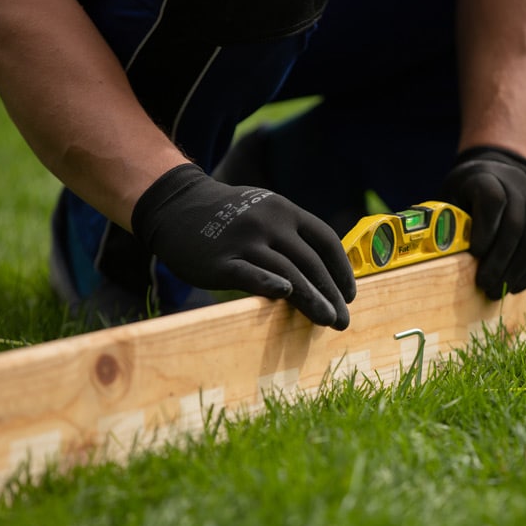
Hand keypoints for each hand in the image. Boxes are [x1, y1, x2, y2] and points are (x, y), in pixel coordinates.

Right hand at [131, 164, 355, 328]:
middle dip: (331, 293)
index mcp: (285, 210)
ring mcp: (245, 240)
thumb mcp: (263, 210)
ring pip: (288, 273)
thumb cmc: (225, 216)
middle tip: (343, 320)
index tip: (350, 294)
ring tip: (327, 320)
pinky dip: (270, 285)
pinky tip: (285, 297)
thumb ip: (289, 235)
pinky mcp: (222, 260)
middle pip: (311, 262)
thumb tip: (320, 274)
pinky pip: (251, 275)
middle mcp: (269, 223)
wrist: (176, 205)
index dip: (341, 270)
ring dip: (311, 299)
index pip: (325, 240)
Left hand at [440, 146, 525, 298]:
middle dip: (500, 260)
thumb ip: (444, 220)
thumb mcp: (448, 196)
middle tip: (485, 284)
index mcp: (486, 178)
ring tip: (498, 290)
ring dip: (517, 270)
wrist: (497, 170)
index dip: (485, 229)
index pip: (493, 200)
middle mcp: (517, 187)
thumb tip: (432, 254)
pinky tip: (516, 285)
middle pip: (516, 225)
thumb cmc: (464, 192)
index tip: (475, 254)